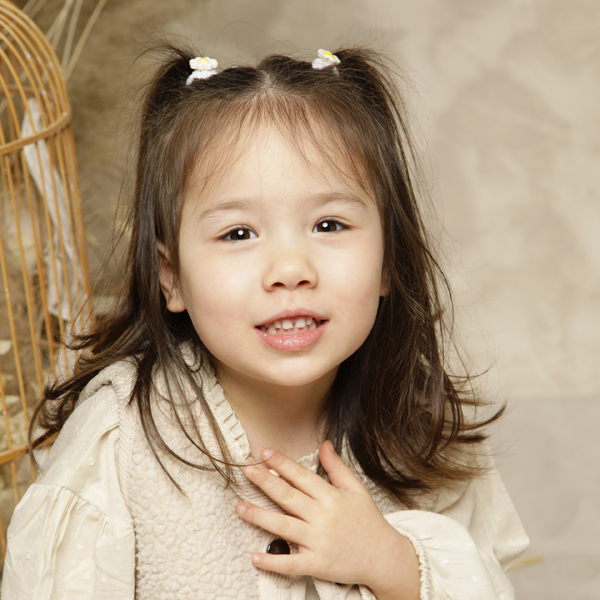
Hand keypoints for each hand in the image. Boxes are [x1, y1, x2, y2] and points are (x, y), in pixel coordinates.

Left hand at [236, 441, 419, 599]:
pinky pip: (291, 563)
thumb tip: (324, 444)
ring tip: (240, 506)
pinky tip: (255, 556)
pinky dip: (273, 560)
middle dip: (265, 482)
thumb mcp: (356, 489)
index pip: (302, 476)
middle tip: (246, 470)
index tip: (264, 453)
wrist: (384, 558)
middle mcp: (323, 517)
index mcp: (332, 497)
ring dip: (259, 516)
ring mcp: (319, 542)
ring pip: (284, 527)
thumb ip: (336, 467)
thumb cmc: (369, 522)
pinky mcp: (318, 565)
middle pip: (288, 497)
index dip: (282, 464)